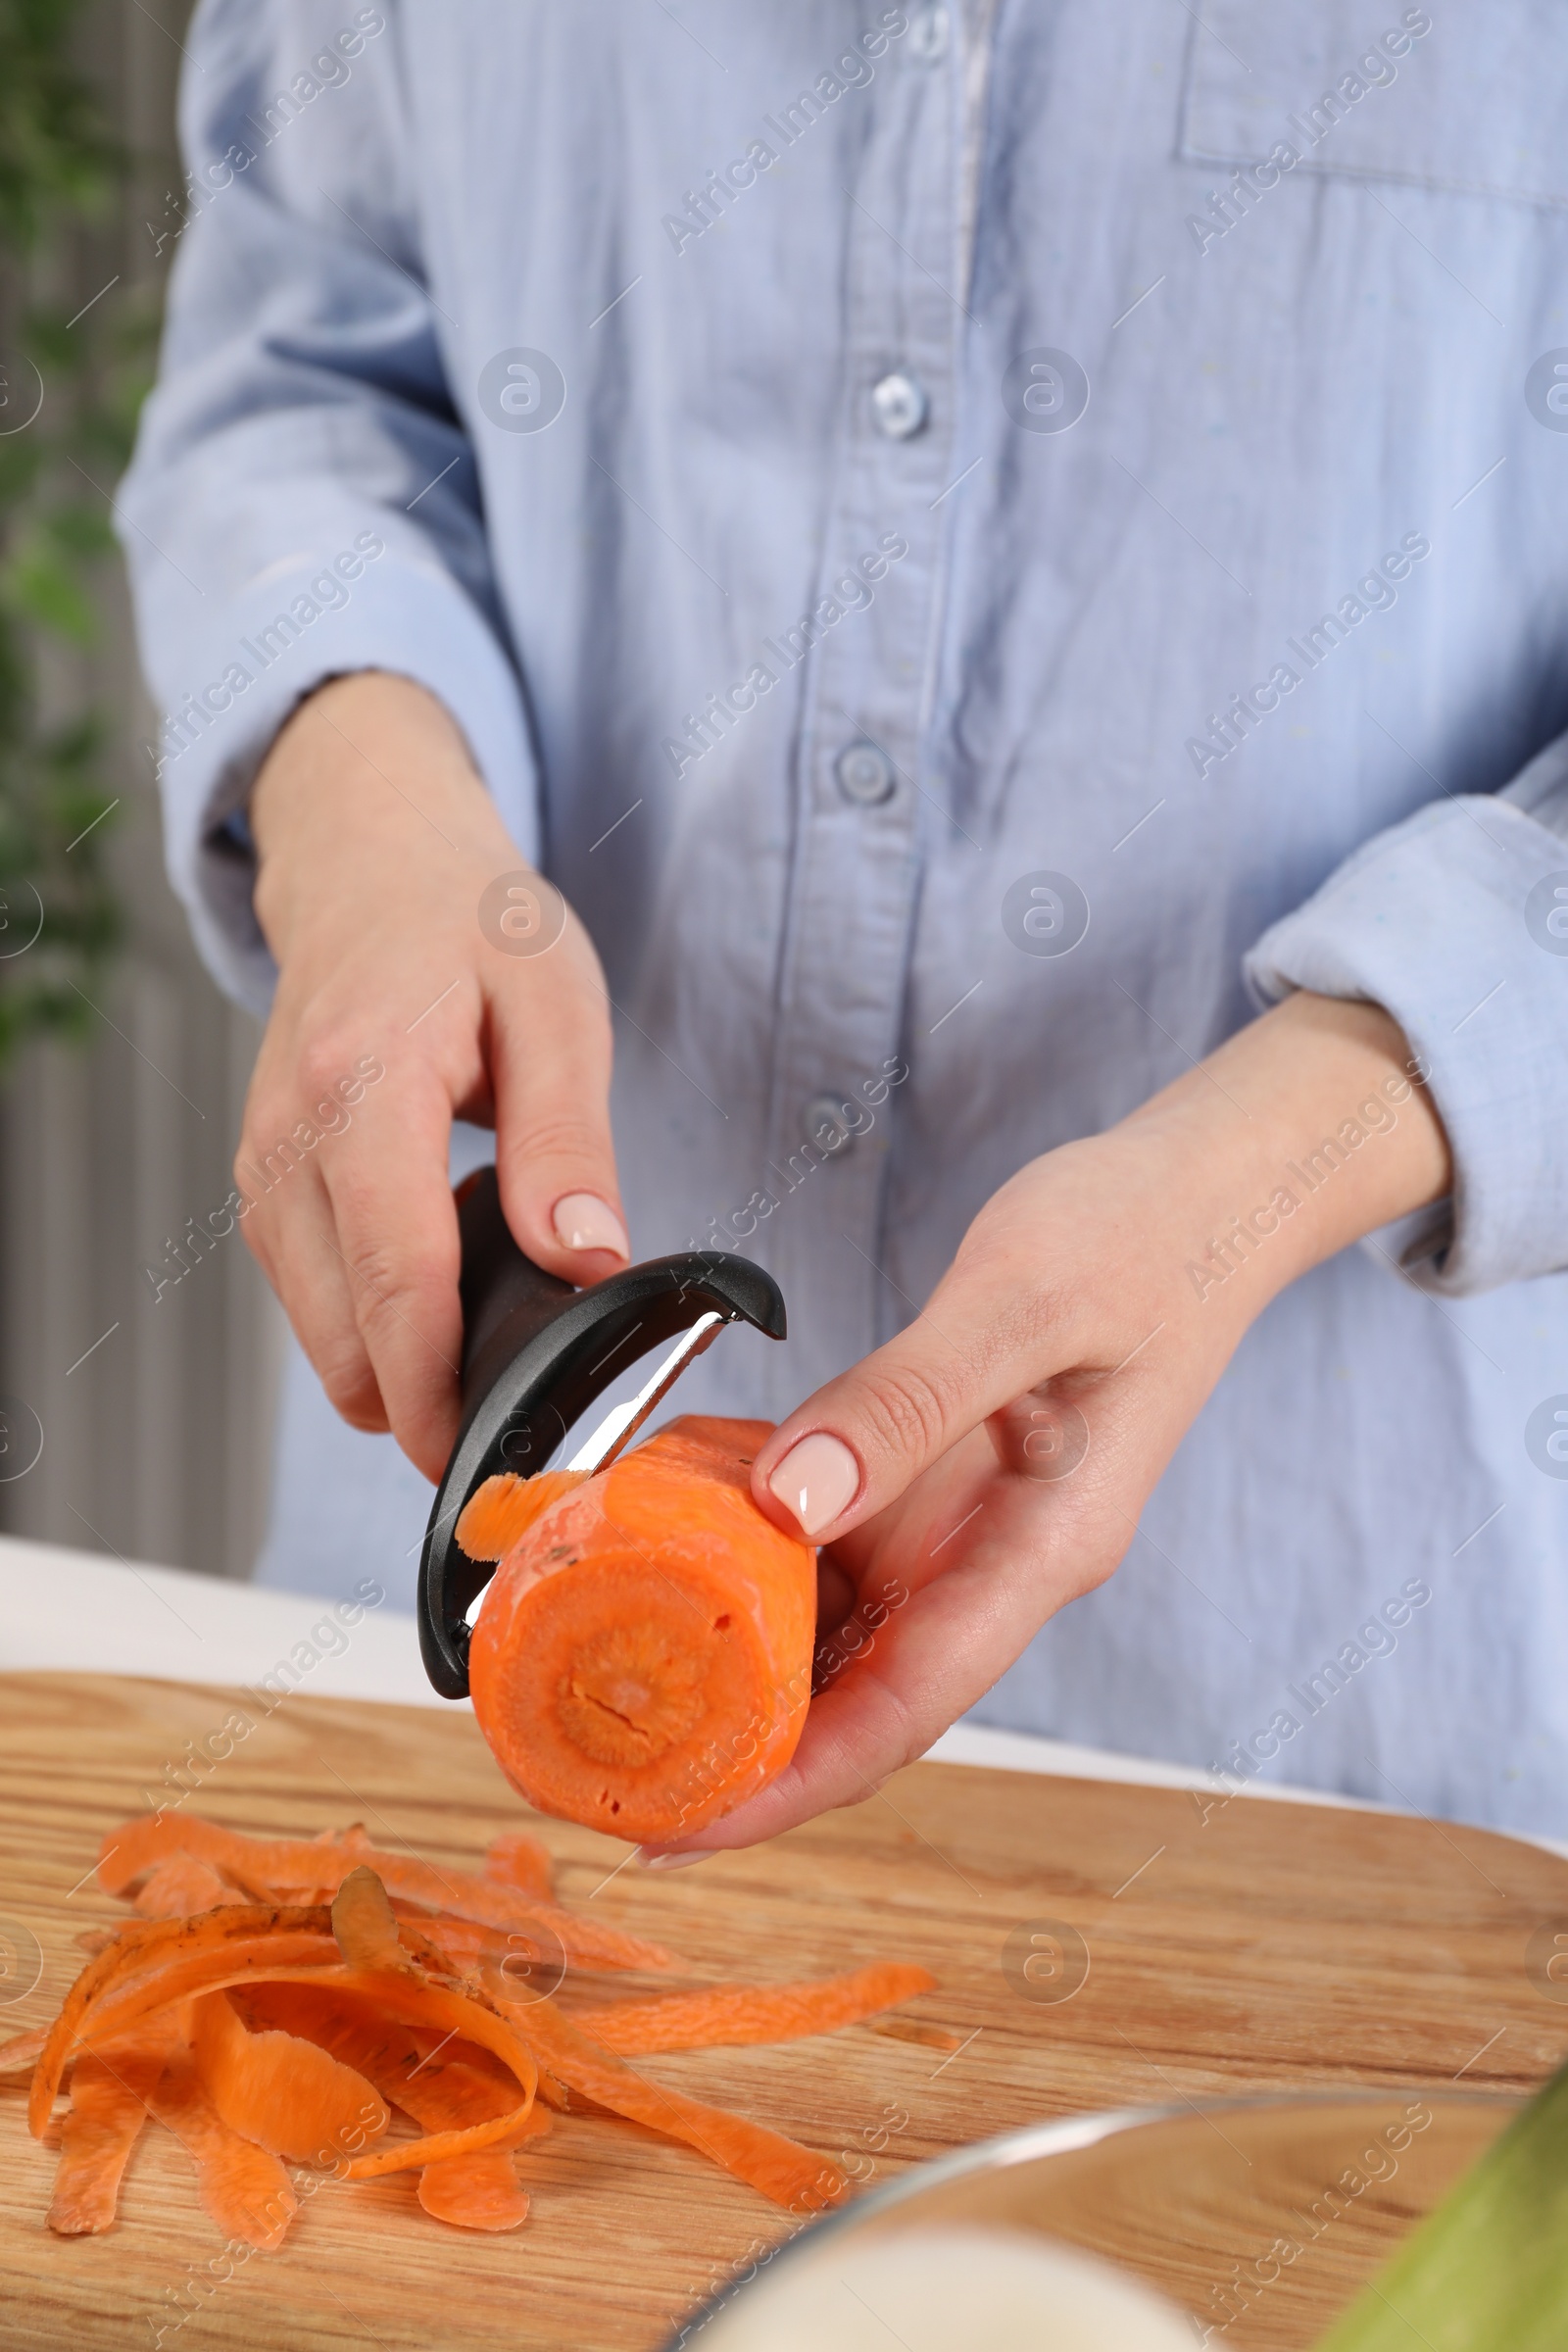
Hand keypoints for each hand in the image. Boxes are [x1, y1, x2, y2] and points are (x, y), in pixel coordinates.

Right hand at [238, 671, 627, 1478]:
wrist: (375, 868)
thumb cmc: (473, 928)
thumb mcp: (558, 1007)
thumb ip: (569, 1139)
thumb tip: (586, 1262)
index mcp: (362, 1088)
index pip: (391, 1279)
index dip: (439, 1389)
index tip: (497, 1453)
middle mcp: (287, 1142)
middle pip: (343, 1339)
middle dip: (426, 1404)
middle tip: (533, 1413)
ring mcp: (263, 1173)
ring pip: (320, 1339)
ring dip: (399, 1372)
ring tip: (498, 1339)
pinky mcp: (265, 1193)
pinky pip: (313, 1304)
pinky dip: (375, 1330)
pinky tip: (445, 1290)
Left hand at [644, 992, 1449, 1855]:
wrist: (1203, 1193)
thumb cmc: (1142, 1239)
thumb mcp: (1023, 1302)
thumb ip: (907, 1402)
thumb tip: (784, 1503)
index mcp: (1040, 1554)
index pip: (901, 1715)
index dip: (783, 1788)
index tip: (674, 1827)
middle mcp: (995, 1563)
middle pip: (853, 1698)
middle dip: (734, 1748)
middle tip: (598, 1763)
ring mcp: (963, 1524)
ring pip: (832, 1625)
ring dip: (729, 1654)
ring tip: (606, 1672)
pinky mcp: (934, 1477)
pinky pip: (827, 1540)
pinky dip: (748, 1547)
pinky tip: (667, 1534)